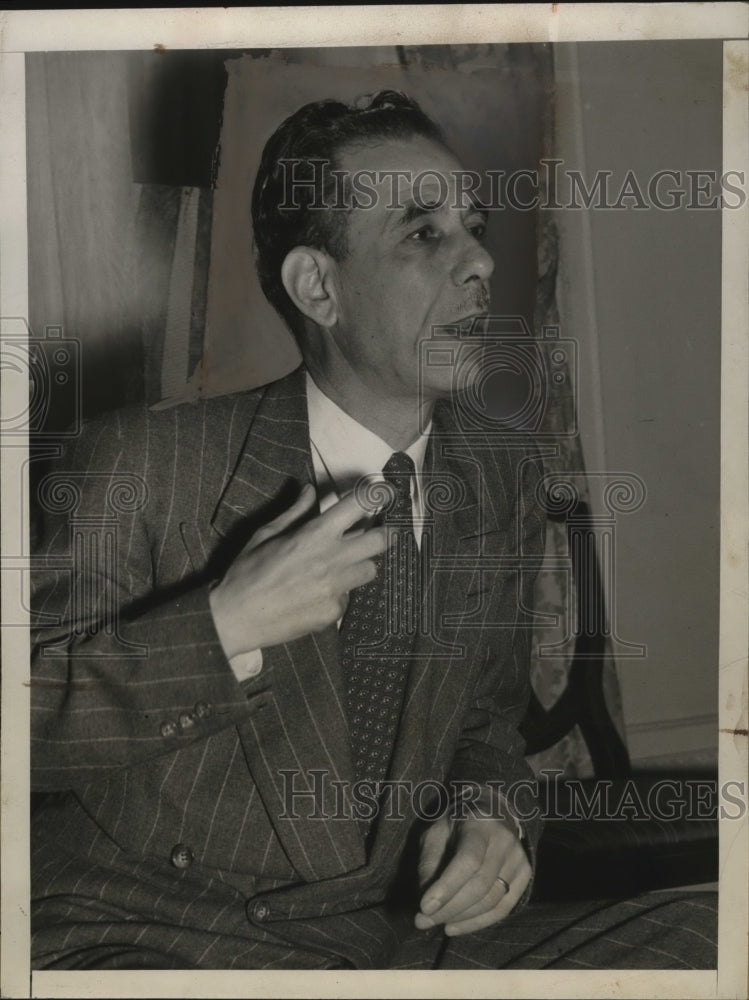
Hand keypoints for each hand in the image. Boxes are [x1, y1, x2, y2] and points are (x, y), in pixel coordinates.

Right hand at [209, 484, 389, 656]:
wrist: (236, 618)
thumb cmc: (246, 573)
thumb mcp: (265, 534)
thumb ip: (295, 512)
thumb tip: (309, 490)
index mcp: (315, 535)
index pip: (358, 506)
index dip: (377, 494)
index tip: (384, 491)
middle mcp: (331, 560)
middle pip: (380, 541)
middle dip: (384, 534)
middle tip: (379, 533)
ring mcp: (335, 588)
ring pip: (370, 570)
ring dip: (361, 564)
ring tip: (342, 565)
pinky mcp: (333, 612)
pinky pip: (349, 596)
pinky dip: (340, 592)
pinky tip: (319, 592)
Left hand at [414, 813, 530, 936]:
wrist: (490, 813)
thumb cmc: (456, 825)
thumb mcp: (436, 832)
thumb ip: (429, 863)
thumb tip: (426, 903)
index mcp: (479, 824)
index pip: (468, 860)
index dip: (447, 887)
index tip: (424, 907)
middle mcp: (504, 841)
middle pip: (480, 886)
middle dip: (449, 908)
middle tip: (423, 921)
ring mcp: (518, 858)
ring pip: (491, 901)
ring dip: (461, 918)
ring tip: (435, 922)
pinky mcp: (524, 875)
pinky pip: (503, 909)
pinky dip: (477, 923)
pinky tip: (455, 926)